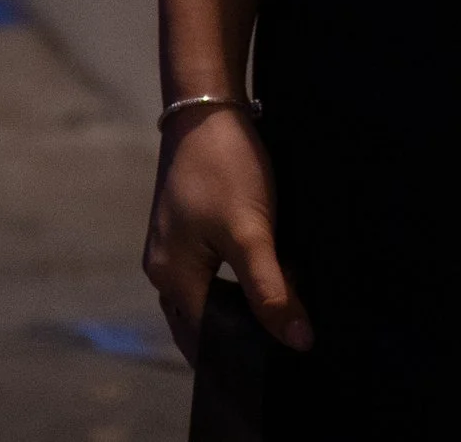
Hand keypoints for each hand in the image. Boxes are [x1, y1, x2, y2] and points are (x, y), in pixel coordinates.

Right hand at [143, 103, 311, 368]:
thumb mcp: (251, 231)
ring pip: (208, 296)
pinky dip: (236, 279)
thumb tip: (298, 343)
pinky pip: (209, 271)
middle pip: (203, 322)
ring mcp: (171, 246)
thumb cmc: (224, 166)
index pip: (207, 340)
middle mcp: (162, 269)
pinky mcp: (186, 226)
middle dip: (241, 332)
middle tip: (287, 336)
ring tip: (283, 307)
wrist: (208, 102)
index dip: (245, 351)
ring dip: (241, 304)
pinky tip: (267, 271)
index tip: (283, 358)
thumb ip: (271, 289)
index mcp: (169, 279)